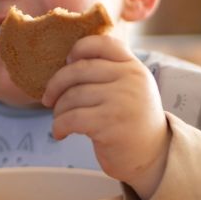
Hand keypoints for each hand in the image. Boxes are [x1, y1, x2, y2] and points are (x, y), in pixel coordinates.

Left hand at [42, 35, 169, 199]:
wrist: (152, 156)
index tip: (67, 63)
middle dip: (56, 84)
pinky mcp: (109, 124)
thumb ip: (110, 72)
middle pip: (79, 69)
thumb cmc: (131, 121)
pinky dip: (59, 126)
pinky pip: (71, 118)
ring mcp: (121, 100)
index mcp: (134, 67)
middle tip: (48, 98)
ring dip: (58, 110)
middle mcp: (130, 79)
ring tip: (60, 119)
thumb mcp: (130, 88)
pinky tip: (60, 133)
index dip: (78, 49)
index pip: (102, 43)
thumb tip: (68, 62)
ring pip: (72, 95)